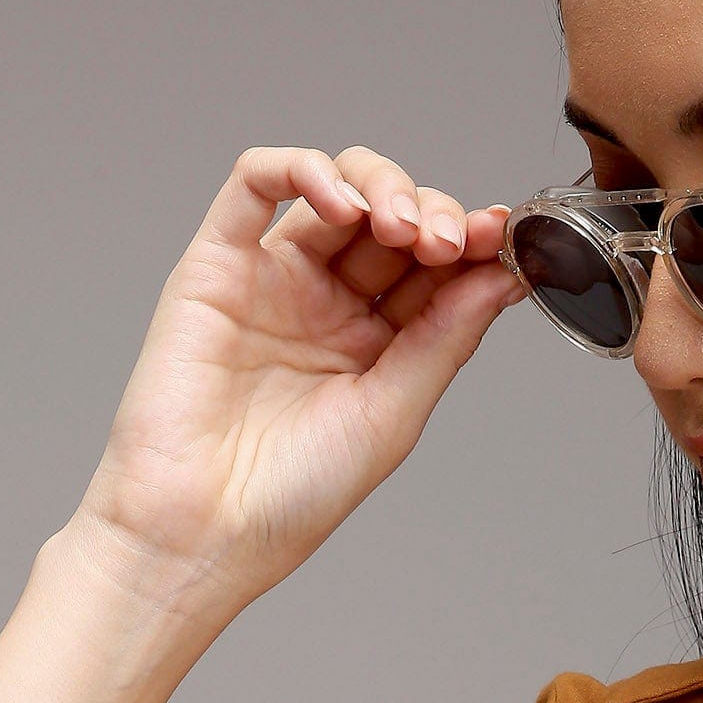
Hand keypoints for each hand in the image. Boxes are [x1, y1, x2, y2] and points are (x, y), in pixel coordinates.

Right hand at [63, 143, 522, 628]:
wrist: (199, 533)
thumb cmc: (288, 498)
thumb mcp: (393, 414)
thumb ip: (446, 337)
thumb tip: (503, 273)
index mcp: (373, 345)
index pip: (434, 266)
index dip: (473, 242)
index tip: (502, 240)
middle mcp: (323, 305)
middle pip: (392, 216)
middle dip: (433, 212)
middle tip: (448, 242)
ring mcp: (270, 281)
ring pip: (334, 186)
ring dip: (383, 185)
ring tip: (402, 227)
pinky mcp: (215, 264)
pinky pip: (255, 183)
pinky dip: (304, 170)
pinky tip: (343, 203)